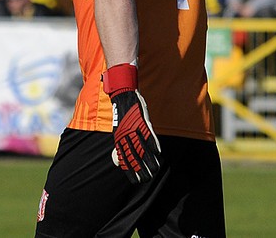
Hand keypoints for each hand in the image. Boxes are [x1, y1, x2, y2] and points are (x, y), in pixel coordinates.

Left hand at [102, 63, 160, 183]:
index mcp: (119, 138)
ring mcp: (134, 128)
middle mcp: (125, 135)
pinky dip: (154, 144)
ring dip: (149, 160)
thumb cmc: (121, 114)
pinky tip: (158, 152)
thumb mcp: (117, 131)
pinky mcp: (142, 121)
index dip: (130, 170)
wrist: (122, 94)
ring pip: (143, 147)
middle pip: (134, 156)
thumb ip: (119, 147)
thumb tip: (117, 163)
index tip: (135, 180)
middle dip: (140, 169)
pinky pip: (149, 135)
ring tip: (155, 170)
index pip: (124, 159)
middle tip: (146, 179)